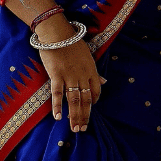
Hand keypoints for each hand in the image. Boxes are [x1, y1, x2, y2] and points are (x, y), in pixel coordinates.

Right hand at [35, 16, 105, 131]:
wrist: (57, 32)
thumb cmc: (71, 41)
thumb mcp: (88, 55)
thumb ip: (94, 72)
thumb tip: (104, 82)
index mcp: (91, 70)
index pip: (95, 92)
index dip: (93, 103)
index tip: (90, 111)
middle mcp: (82, 76)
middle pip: (85, 100)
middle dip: (84, 116)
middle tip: (82, 129)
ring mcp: (70, 76)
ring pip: (74, 100)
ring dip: (75, 116)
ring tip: (74, 128)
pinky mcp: (56, 75)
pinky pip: (57, 94)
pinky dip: (58, 106)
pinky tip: (58, 117)